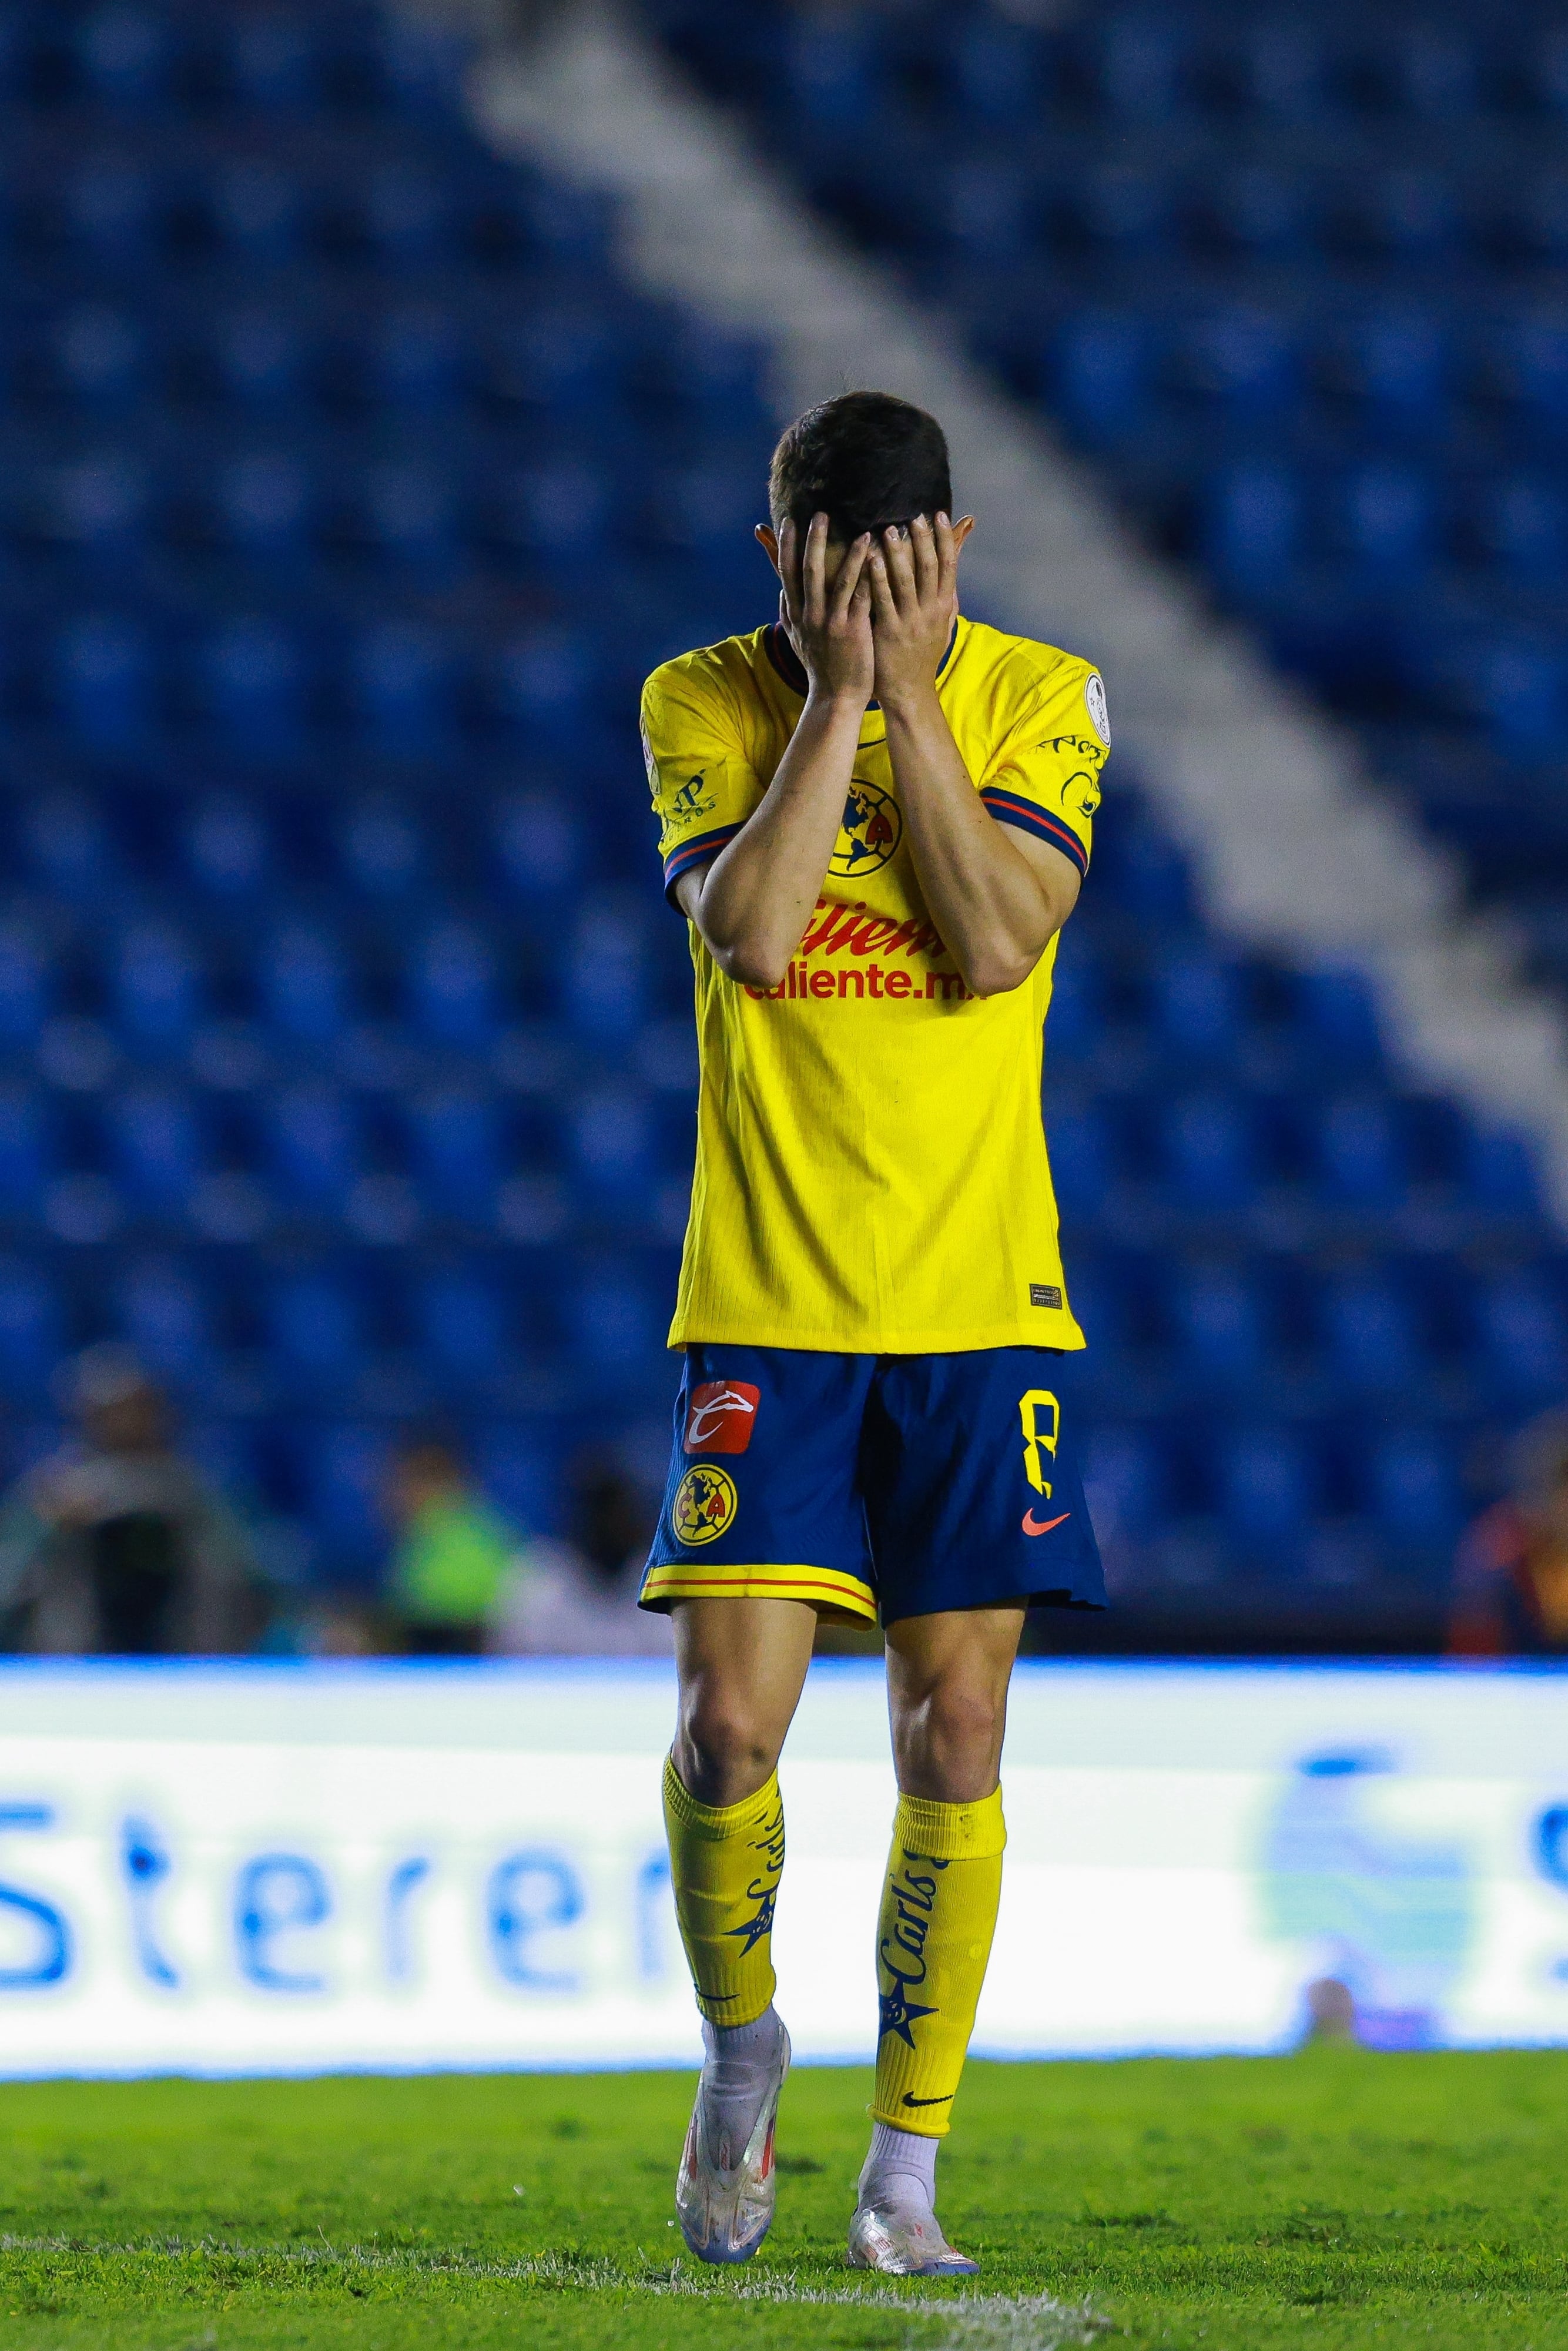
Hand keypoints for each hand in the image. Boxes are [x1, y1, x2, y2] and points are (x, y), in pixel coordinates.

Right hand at [778, 513, 873, 707]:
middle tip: (819, 513)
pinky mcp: (851, 630)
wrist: (835, 698)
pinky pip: (860, 596)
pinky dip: (868, 574)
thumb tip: (782, 591)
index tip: (789, 521)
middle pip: (808, 570)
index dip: (786, 546)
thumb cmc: (820, 668)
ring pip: (836, 579)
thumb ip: (788, 614)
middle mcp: (810, 615)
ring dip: (848, 552)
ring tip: (861, 529)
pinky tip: (879, 557)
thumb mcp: (797, 641)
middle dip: (813, 540)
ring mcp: (830, 622)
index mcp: (797, 614)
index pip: (787, 573)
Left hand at [867, 512, 960, 709]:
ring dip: (899, 553)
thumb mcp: (941, 624)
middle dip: (923, 539)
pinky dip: (878, 578)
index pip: (948, 565)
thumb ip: (945, 594)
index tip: (938, 515)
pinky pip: (883, 600)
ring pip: (906, 580)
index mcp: (943, 607)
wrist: (909, 692)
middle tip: (914, 515)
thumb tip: (953, 568)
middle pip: (929, 567)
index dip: (944, 539)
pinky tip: (870, 559)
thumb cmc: (921, 656)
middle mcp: (930, 611)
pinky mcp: (889, 632)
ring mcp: (910, 622)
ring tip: (889, 529)